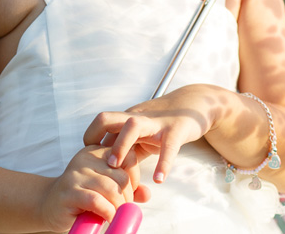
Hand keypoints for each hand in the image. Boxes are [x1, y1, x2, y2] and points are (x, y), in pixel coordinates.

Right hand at [39, 144, 149, 231]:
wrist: (48, 205)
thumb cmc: (80, 197)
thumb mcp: (105, 189)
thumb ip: (126, 189)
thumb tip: (147, 194)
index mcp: (97, 152)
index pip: (127, 156)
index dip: (134, 177)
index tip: (129, 192)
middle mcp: (86, 158)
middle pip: (122, 176)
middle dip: (128, 197)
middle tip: (122, 209)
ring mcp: (76, 174)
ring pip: (111, 189)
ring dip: (118, 207)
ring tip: (115, 215)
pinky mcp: (70, 191)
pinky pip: (96, 201)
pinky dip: (107, 212)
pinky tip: (107, 217)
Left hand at [83, 84, 220, 184]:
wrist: (195, 105)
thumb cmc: (165, 123)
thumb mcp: (143, 135)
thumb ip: (129, 150)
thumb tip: (110, 173)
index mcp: (127, 119)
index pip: (100, 124)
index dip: (90, 140)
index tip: (88, 161)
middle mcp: (138, 117)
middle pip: (107, 118)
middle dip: (96, 138)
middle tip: (96, 163)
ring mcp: (156, 123)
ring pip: (132, 127)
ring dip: (121, 146)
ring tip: (117, 167)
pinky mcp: (176, 130)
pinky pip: (168, 146)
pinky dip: (163, 163)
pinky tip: (159, 179)